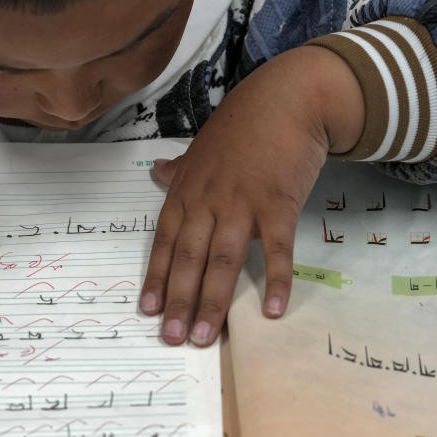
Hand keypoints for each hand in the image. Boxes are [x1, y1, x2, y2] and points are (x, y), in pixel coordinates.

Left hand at [139, 46, 363, 345]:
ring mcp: (242, 203)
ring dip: (213, 300)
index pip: (165, 241)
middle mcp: (208, 200)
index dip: (156, 277)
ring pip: (222, 259)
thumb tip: (156, 171)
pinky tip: (274, 310)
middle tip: (173, 338)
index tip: (148, 310)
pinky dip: (275, 279)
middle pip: (188, 257)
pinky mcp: (277, 203)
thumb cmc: (243, 125)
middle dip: (179, 301)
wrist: (287, 98)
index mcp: (187, 191)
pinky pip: (275, 249)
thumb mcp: (201, 146)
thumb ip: (179, 168)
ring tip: (206, 336)